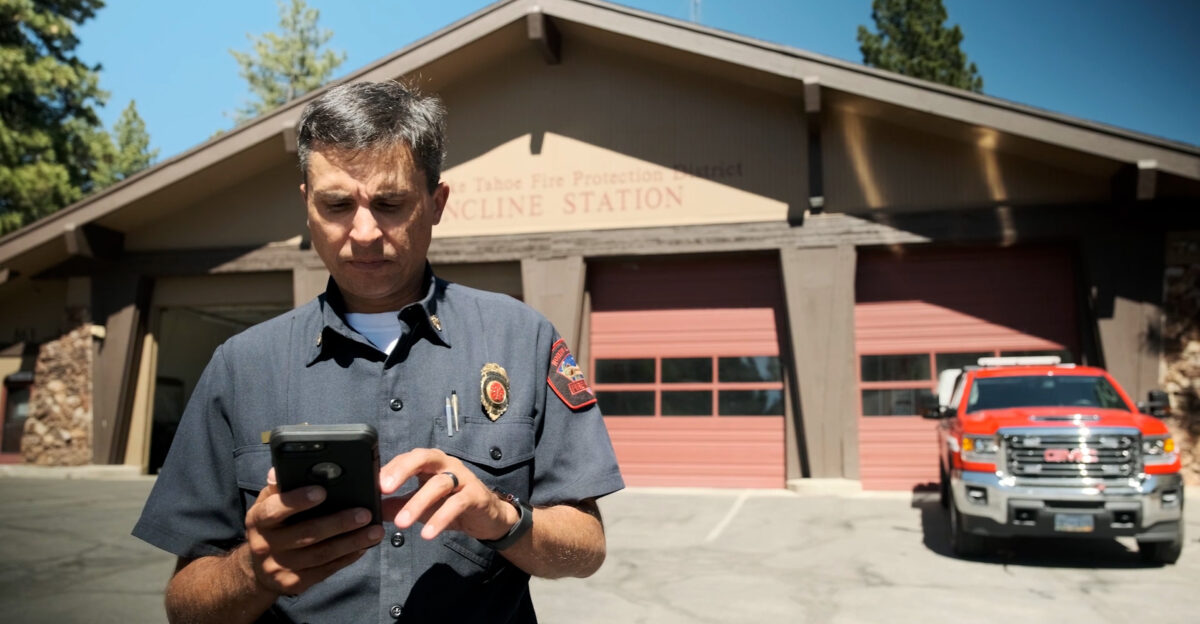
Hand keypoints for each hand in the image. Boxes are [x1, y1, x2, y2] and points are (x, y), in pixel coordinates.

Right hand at [241, 468, 383, 595]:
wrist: (258, 570)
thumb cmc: (271, 525)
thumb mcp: (268, 503)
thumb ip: (280, 486)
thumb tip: (282, 469)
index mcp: (257, 520)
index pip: (274, 510)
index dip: (298, 501)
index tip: (322, 491)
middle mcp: (265, 545)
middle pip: (306, 534)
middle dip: (338, 523)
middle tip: (365, 514)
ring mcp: (279, 567)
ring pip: (320, 555)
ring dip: (351, 543)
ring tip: (375, 531)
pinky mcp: (294, 583)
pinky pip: (324, 570)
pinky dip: (347, 558)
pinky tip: (363, 547)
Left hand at [380, 449, 517, 541]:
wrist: (487, 518)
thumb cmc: (450, 505)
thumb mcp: (420, 506)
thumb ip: (397, 505)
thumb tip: (371, 510)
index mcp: (431, 463)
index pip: (408, 457)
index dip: (390, 468)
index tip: (373, 484)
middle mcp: (447, 464)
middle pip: (424, 458)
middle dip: (403, 471)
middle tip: (385, 489)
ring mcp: (463, 478)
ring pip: (439, 484)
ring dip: (418, 503)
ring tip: (401, 523)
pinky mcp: (475, 495)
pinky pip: (456, 504)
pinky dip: (441, 518)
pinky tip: (427, 534)